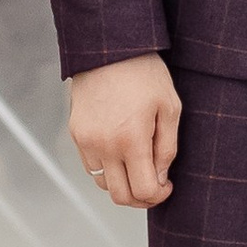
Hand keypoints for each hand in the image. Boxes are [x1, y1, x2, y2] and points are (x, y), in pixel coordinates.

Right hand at [69, 53, 180, 206]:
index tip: (168, 185)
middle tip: (155, 186)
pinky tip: (121, 154)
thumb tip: (161, 178)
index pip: (144, 191)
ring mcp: (86, 141)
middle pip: (120, 196)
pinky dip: (107, 169)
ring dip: (122, 185)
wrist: (109, 48)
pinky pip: (91, 166)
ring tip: (138, 169)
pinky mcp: (76, 133)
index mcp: (131, 140)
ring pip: (102, 184)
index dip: (159, 196)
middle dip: (141, 199)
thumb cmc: (145, 74)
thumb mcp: (170, 108)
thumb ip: (167, 149)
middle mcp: (104, 146)